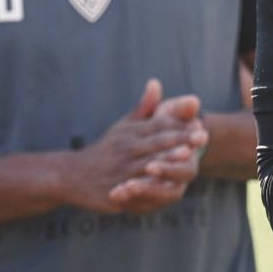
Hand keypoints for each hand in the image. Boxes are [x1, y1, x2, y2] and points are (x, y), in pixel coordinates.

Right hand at [64, 79, 206, 214]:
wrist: (70, 174)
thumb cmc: (105, 150)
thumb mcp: (122, 126)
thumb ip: (143, 108)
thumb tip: (156, 82)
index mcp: (131, 133)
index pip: (159, 125)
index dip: (180, 124)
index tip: (201, 122)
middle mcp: (126, 149)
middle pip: (156, 142)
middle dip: (180, 139)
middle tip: (202, 136)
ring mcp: (120, 169)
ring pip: (147, 163)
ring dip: (166, 159)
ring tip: (186, 156)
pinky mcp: (114, 188)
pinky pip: (133, 188)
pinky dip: (147, 186)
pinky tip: (163, 186)